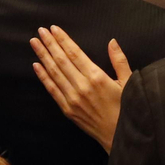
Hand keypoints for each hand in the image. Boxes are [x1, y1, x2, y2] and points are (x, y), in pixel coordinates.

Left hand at [31, 27, 129, 151]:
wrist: (119, 136)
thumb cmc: (127, 109)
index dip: (63, 40)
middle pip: (61, 60)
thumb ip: (119, 60)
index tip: (54, 29)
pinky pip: (52, 90)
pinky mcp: (68, 109)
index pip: (75, 53)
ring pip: (54, 73)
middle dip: (50, 44)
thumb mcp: (129, 82)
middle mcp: (82, 86)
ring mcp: (73, 99)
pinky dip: (43, 77)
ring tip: (34, 42)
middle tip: (40, 30)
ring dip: (43, 56)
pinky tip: (36, 65)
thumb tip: (112, 41)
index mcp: (97, 77)